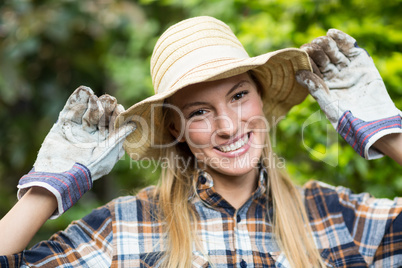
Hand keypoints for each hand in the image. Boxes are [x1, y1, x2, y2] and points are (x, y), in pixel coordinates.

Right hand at [17, 86, 135, 216]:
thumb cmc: (90, 167)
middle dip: (105, 108)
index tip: (120, 108)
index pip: (113, 126)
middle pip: (101, 118)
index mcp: (104, 144)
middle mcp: (91, 137)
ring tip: (96, 95)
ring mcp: (77, 131)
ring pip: (86, 112)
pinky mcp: (63, 127)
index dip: (117, 116)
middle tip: (110, 99)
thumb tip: (134, 125)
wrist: (61, 175)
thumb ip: (120, 136)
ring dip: (92, 103)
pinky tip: (84, 90)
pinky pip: (70, 110)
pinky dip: (76, 99)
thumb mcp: (109, 151)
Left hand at [296, 29, 401, 158]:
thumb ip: (314, 88)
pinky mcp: (360, 61)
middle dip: (315, 51)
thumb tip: (297, 74)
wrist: (374, 119)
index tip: (301, 54)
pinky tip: (332, 33)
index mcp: (321, 84)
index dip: (306, 61)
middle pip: (321, 58)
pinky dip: (342, 39)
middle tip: (310, 47)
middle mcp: (332, 75)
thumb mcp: (328, 103)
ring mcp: (346, 67)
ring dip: (326, 44)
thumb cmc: (347, 116)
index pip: (311, 68)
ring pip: (333, 51)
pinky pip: (349, 47)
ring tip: (321, 40)